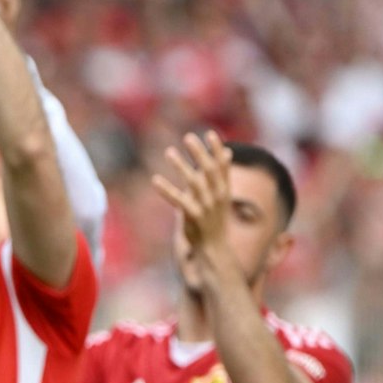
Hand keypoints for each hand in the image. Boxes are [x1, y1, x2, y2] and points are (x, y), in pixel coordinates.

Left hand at [153, 131, 233, 251]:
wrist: (214, 248)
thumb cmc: (215, 218)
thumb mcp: (221, 194)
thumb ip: (221, 173)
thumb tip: (227, 152)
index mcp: (224, 189)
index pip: (222, 166)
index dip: (216, 149)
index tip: (209, 133)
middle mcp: (217, 196)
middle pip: (209, 170)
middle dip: (199, 153)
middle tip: (188, 137)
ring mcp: (206, 206)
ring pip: (193, 182)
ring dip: (181, 165)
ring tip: (169, 151)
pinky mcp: (193, 217)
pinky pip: (178, 200)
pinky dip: (166, 190)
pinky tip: (155, 179)